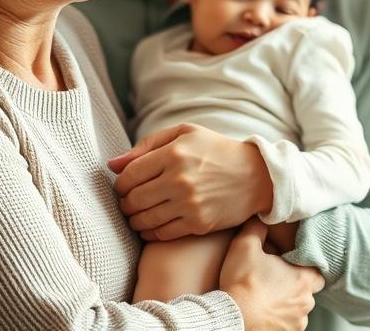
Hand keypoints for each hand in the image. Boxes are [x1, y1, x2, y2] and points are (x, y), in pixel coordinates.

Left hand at [108, 123, 273, 240]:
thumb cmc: (217, 151)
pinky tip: (151, 226)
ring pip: (143, 220)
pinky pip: (160, 234)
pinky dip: (149, 233)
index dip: (120, 184)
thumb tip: (112, 165)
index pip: (128, 175)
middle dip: (125, 203)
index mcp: (174, 154)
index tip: (125, 186)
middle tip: (129, 202)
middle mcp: (180, 180)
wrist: (257, 176)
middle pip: (133, 200)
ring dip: (134, 220)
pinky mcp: (198, 224)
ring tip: (139, 214)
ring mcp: (189, 204)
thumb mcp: (185, 134)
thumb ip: (146, 146)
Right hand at [220, 219, 322, 330]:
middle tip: (275, 281)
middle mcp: (306, 302)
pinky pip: (288, 324)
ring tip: (266, 298)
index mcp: (303, 279)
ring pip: (298, 309)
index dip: (304, 266)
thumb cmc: (242, 285)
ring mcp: (298, 322)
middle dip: (294, 286)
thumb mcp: (245, 247)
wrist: (232, 319)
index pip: (317, 270)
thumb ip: (256, 229)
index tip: (290, 265)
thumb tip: (260, 219)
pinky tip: (264, 312)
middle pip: (307, 291)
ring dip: (287, 304)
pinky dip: (279, 319)